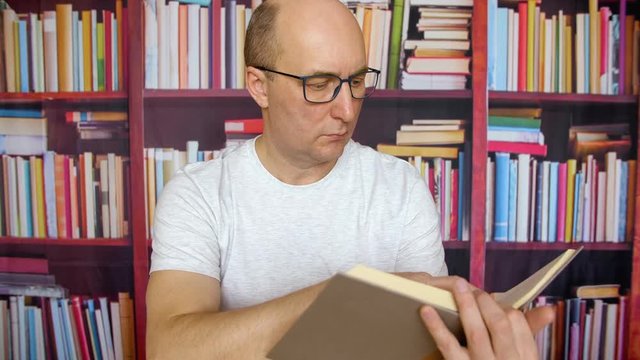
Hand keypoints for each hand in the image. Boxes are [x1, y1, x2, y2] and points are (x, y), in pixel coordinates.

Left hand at [419, 278, 554, 359]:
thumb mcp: (522, 358)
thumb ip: (528, 332)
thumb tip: (550, 310)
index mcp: (526, 358)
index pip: (517, 323)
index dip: (502, 307)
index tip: (488, 298)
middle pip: (499, 325)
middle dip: (485, 302)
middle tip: (469, 286)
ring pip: (476, 332)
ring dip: (465, 306)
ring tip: (456, 286)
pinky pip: (448, 347)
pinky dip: (436, 326)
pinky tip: (426, 310)